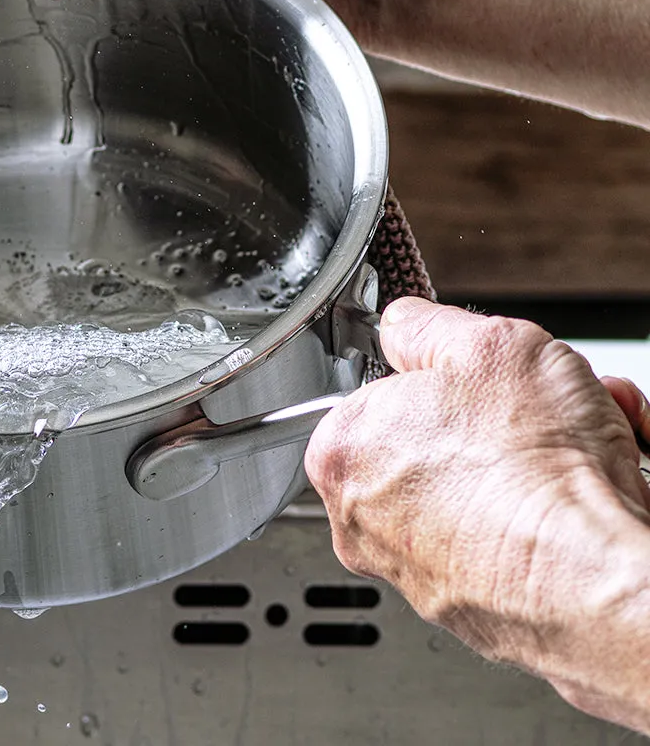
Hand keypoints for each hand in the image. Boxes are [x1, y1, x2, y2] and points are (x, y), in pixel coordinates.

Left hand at [306, 297, 649, 731]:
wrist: (597, 581)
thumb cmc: (539, 472)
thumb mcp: (485, 345)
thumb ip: (423, 326)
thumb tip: (404, 326)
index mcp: (341, 449)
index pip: (381, 392)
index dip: (444, 378)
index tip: (481, 381)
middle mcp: (362, 520)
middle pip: (436, 441)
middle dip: (501, 416)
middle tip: (547, 405)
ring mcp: (415, 572)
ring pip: (478, 488)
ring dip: (534, 457)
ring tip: (585, 443)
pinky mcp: (470, 611)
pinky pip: (506, 540)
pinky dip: (544, 513)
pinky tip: (584, 494)